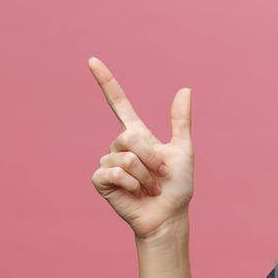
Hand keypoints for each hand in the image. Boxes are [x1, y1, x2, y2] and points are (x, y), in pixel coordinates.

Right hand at [87, 55, 194, 240]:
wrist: (169, 216)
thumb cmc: (177, 187)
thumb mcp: (183, 151)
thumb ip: (181, 121)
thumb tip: (185, 88)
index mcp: (138, 135)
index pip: (118, 103)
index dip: (106, 82)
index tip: (92, 60)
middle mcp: (120, 146)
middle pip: (129, 136)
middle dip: (150, 158)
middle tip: (160, 176)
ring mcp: (108, 163)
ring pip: (125, 157)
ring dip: (145, 176)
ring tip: (149, 189)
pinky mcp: (101, 181)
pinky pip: (114, 172)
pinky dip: (132, 185)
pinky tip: (136, 194)